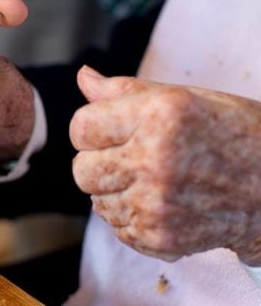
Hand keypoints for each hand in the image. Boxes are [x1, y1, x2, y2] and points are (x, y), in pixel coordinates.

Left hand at [70, 66, 260, 264]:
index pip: (81, 128)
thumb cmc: (233, 133)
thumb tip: (83, 77)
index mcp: (158, 116)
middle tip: (133, 157)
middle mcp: (154, 161)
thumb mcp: (184, 98)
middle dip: (99, 163)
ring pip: (97, 202)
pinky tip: (164, 203)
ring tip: (155, 181)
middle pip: (82, 170)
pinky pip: (118, 229)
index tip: (112, 131)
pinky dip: (134, 218)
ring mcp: (156, 204)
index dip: (92, 129)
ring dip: (117, 192)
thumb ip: (125, 91)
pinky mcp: (161, 237)